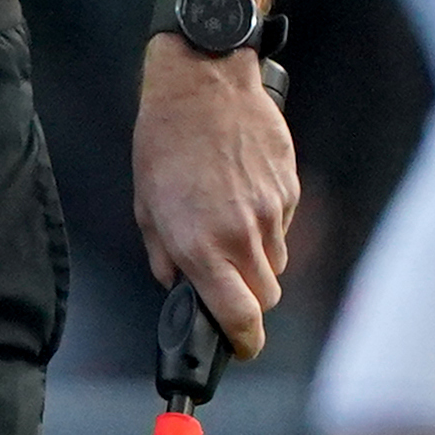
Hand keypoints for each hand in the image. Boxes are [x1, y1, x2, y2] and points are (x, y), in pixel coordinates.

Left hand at [134, 37, 295, 360]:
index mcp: (201, 244)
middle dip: (248, 303)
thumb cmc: (164, 143)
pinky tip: (241, 198)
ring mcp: (272, 212)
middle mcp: (242, 234)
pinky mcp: (289, 190)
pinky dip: (266, 227)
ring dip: (256, 263)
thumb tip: (176, 282)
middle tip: (225, 288)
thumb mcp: (145, 203)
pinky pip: (283, 227)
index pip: (238, 314)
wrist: (204, 87)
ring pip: (276, 264)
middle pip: (264, 297)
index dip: (242, 341)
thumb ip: (163, 253)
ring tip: (226, 229)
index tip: (239, 348)